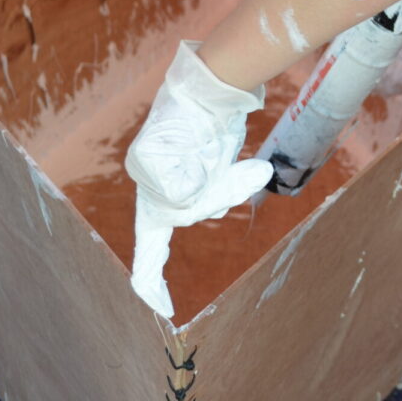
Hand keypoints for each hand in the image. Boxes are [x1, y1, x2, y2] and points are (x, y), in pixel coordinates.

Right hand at [125, 41, 273, 317]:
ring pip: (218, 202)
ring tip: (247, 165)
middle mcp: (167, 197)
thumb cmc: (177, 118)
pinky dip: (243, 180)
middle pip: (197, 216)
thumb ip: (170, 182)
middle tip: (240, 174)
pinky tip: (254, 167)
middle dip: (218, 196)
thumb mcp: (159, 150)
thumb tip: (187, 198)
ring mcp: (192, 186)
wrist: (205, 90)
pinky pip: (231, 189)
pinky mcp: (214, 175)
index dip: (151, 283)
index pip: (146, 252)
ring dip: (234, 185)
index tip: (164, 309)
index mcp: (149, 199)